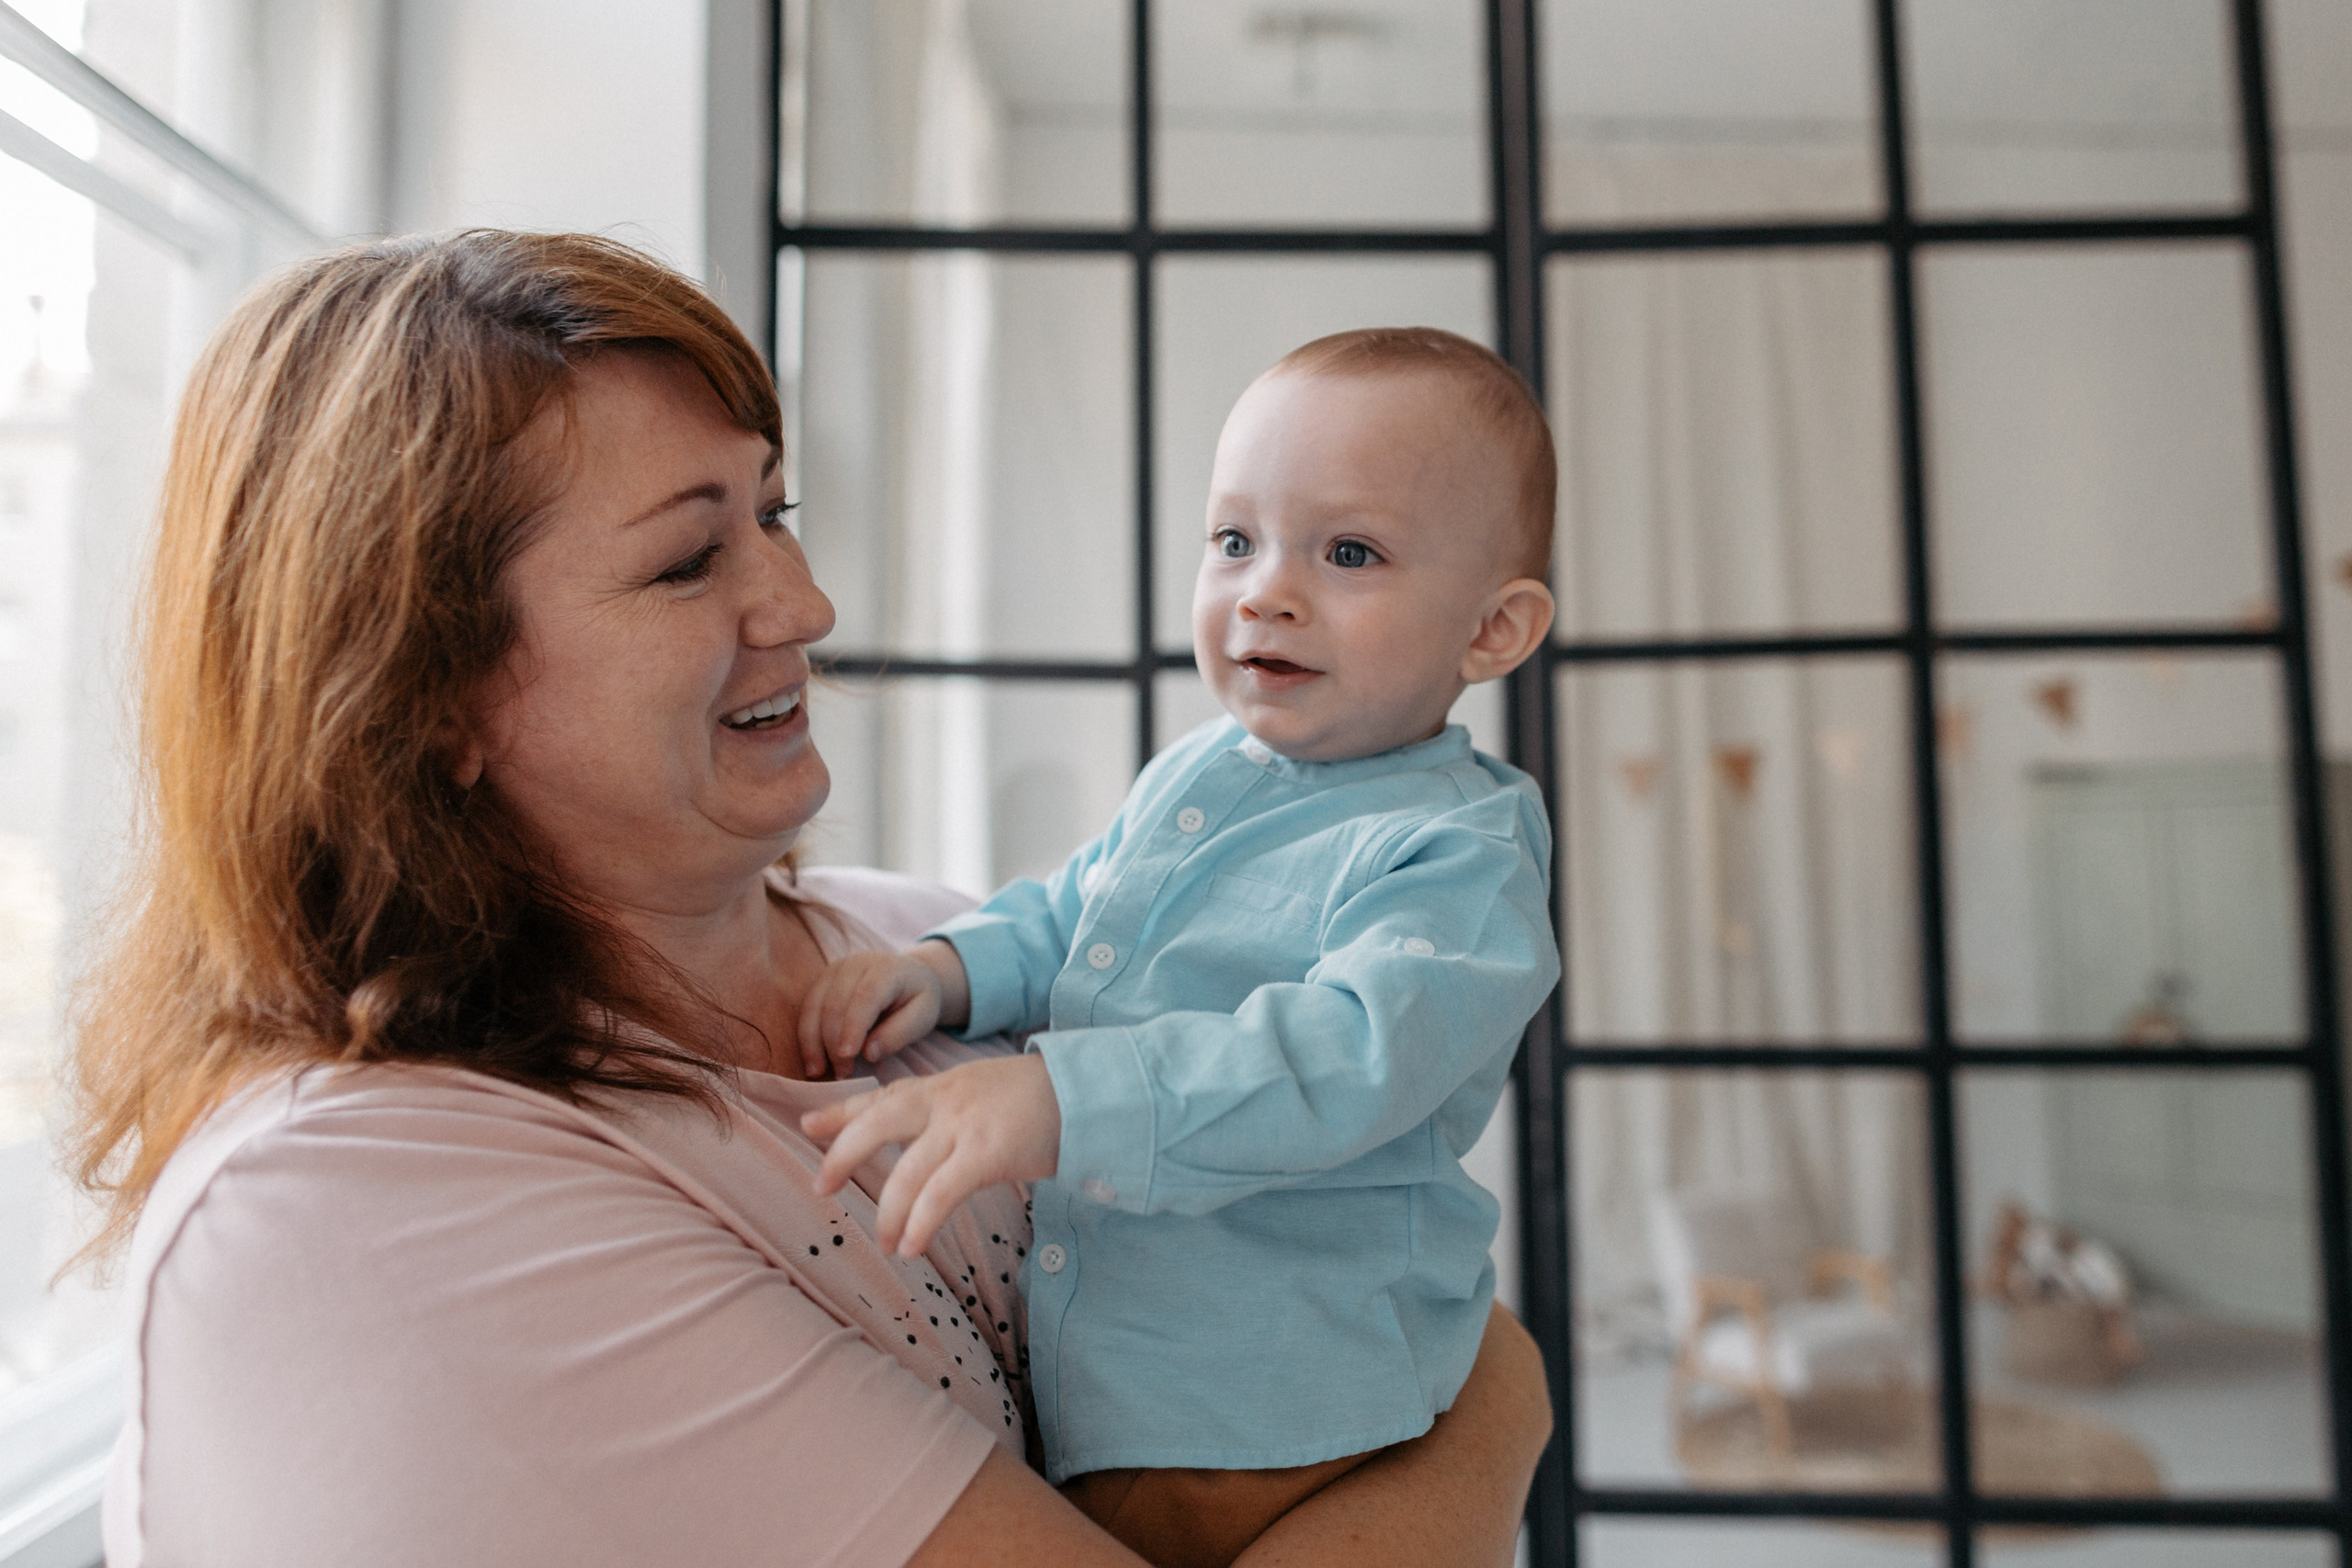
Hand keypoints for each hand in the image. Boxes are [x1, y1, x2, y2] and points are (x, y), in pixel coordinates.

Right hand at [797, 947, 954, 1076]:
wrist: (909, 975)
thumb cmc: (919, 999)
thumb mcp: (924, 1016)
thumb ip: (900, 1033)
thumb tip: (869, 1053)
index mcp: (886, 969)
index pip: (865, 997)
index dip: (853, 1027)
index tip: (847, 1056)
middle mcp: (855, 964)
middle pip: (834, 1004)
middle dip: (833, 1042)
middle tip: (842, 1073)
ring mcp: (834, 970)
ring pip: (813, 1006)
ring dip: (813, 1043)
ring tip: (819, 1072)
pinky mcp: (821, 981)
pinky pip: (806, 1009)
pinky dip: (806, 1037)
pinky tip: (812, 1061)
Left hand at [800, 1055, 1061, 1258]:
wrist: (1085, 1091)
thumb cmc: (1036, 1099)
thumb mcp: (981, 1090)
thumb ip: (945, 1106)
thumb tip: (915, 1129)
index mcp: (941, 1087)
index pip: (881, 1096)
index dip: (841, 1110)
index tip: (807, 1125)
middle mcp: (944, 1101)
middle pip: (877, 1123)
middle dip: (842, 1155)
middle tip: (819, 1186)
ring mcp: (964, 1126)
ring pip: (908, 1171)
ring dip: (889, 1212)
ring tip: (882, 1242)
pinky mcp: (987, 1154)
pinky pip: (941, 1193)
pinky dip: (921, 1222)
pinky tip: (909, 1246)